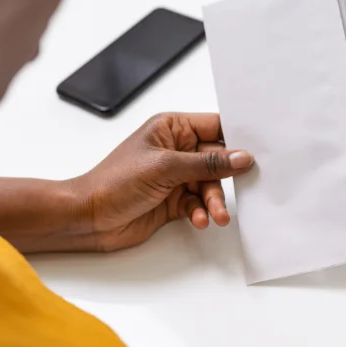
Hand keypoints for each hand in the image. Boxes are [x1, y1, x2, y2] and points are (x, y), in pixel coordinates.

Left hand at [67, 113, 253, 251]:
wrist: (88, 217)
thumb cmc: (114, 182)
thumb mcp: (165, 167)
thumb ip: (207, 163)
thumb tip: (241, 157)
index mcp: (171, 128)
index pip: (215, 127)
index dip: (237, 138)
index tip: (258, 151)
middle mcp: (175, 149)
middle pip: (217, 160)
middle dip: (226, 178)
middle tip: (240, 190)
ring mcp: (174, 176)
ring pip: (209, 185)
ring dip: (214, 201)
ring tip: (215, 215)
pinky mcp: (173, 200)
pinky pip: (198, 203)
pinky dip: (201, 212)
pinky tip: (198, 219)